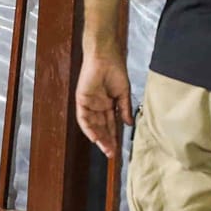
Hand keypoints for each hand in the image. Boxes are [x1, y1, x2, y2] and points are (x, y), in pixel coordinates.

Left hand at [73, 47, 132, 161]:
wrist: (106, 56)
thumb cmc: (116, 70)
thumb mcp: (123, 93)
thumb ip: (125, 109)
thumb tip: (128, 124)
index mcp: (108, 104)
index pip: (111, 124)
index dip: (114, 136)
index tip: (118, 149)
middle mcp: (98, 106)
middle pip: (102, 128)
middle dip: (107, 141)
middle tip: (112, 153)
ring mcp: (89, 104)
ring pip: (93, 126)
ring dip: (99, 138)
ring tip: (106, 149)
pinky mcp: (81, 100)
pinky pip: (83, 118)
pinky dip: (88, 128)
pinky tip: (95, 138)